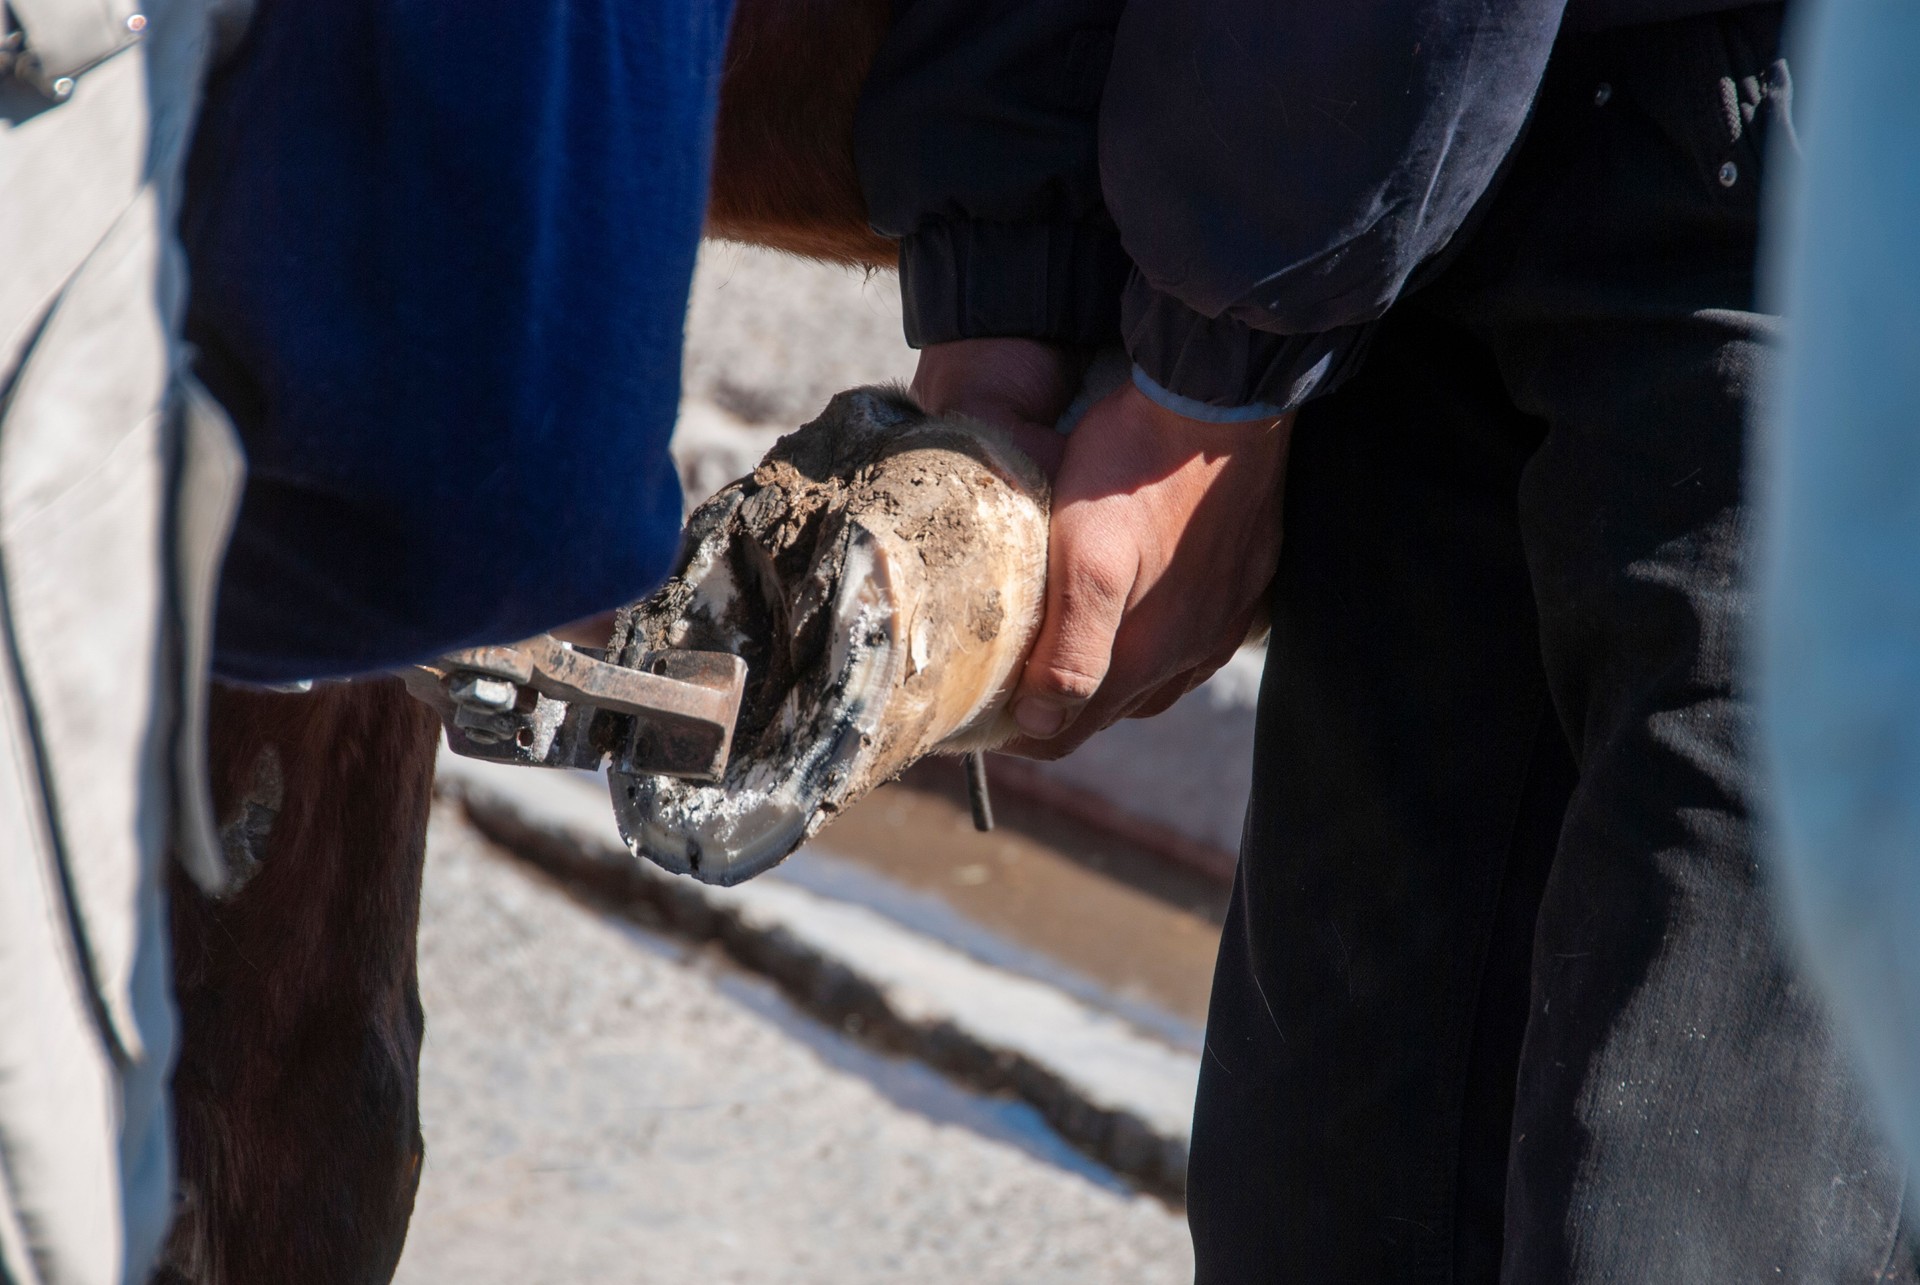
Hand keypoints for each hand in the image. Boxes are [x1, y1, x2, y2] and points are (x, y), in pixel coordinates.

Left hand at [913, 340, 1291, 759]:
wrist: (1222, 399)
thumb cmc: (1135, 470)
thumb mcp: (1085, 560)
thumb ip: (1069, 650)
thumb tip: (1041, 723)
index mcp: (1145, 655)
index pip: (1069, 732)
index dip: (1020, 734)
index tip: (979, 718)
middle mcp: (1192, 651)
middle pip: (1112, 709)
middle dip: (1060, 707)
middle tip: (1010, 684)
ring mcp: (1225, 619)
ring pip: (1156, 679)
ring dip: (1110, 678)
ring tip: (1066, 653)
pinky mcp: (1246, 583)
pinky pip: (1196, 640)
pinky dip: (1157, 645)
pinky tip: (1140, 617)